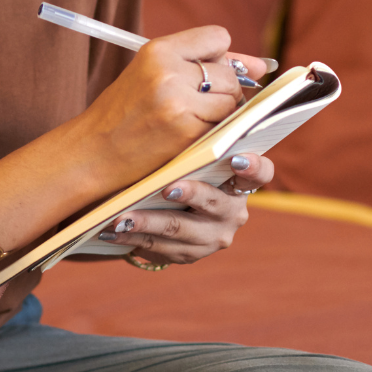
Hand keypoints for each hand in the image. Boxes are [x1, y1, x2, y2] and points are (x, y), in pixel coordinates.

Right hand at [75, 27, 270, 194]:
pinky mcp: (186, 131)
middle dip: (224, 91)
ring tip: (190, 122)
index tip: (210, 75)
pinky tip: (189, 137)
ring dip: (221, 114)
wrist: (92, 153)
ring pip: (232, 100)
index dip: (220, 58)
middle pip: (229, 73)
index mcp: (158, 50)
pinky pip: (224, 126)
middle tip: (195, 107)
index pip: (218, 37)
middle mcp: (168, 70)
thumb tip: (262, 65)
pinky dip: (214, 133)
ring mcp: (178, 102)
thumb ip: (203, 64)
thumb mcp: (152, 76)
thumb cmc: (123, 114)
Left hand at [97, 150, 274, 264]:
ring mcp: (213, 236)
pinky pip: (159, 248)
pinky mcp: (190, 254)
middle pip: (213, 203)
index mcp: (241, 181)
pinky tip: (109, 230)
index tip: (235, 158)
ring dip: (147, 223)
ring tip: (121, 218)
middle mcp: (234, 211)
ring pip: (179, 229)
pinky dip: (131, 238)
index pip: (261, 173)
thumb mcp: (194, 157)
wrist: (168, 207)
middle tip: (167, 189)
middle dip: (189, 194)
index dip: (254, 167)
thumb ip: (196, 145)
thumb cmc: (182, 168)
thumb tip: (178, 117)